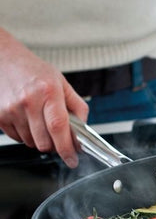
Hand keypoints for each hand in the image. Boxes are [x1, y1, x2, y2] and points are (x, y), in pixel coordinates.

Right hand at [0, 29, 88, 167]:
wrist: (3, 59)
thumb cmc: (34, 71)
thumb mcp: (62, 83)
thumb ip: (77, 106)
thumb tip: (84, 130)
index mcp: (49, 91)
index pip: (59, 127)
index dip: (67, 147)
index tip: (73, 159)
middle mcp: (29, 101)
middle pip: (45, 142)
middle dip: (56, 146)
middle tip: (59, 138)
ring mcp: (11, 110)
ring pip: (32, 143)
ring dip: (41, 140)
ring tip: (41, 121)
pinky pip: (18, 139)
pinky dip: (27, 136)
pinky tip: (28, 120)